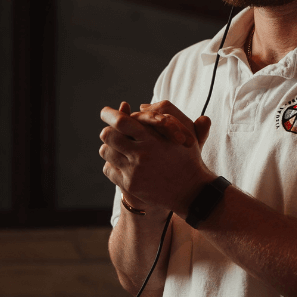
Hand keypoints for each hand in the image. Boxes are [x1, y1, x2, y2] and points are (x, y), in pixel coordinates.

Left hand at [98, 102, 213, 211]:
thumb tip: (141, 106)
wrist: (191, 191)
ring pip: (106, 152)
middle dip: (108, 131)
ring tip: (117, 148)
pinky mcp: (130, 185)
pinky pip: (108, 169)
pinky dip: (112, 164)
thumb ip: (164, 116)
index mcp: (153, 139)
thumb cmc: (188, 158)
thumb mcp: (183, 134)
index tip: (105, 112)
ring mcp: (134, 171)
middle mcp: (142, 154)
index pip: (122, 122)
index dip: (109, 115)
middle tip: (110, 132)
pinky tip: (121, 163)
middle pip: (108, 135)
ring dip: (109, 147)